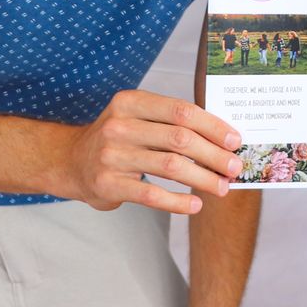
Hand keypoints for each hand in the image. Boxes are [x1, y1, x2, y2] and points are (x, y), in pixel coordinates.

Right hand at [64, 89, 242, 214]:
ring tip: (221, 187)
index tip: (235, 140)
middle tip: (234, 167)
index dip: (212, 126)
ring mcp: (111, 155)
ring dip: (203, 178)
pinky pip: (151, 194)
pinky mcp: (108, 184)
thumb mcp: (137, 118)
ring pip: (170, 167)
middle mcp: (119, 125)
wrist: (71, 162)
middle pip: (179, 139)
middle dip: (213, 154)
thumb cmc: (118, 139)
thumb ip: (171, 123)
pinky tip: (195, 204)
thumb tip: (222, 139)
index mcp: (131, 102)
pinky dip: (177, 201)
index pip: (181, 111)